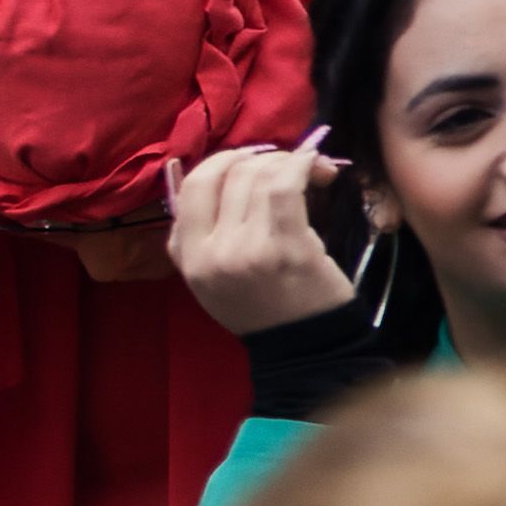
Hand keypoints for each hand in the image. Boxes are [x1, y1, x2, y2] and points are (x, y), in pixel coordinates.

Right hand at [166, 134, 359, 337]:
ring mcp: (247, 251)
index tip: (250, 159)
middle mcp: (211, 253)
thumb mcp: (213, 277)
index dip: (222, 161)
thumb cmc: (262, 305)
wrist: (301, 348)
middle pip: (231, 175)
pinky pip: (287, 186)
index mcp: (188, 257)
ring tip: (311, 170)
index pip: (191, 187)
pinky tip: (317, 166)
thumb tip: (224, 171)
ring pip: (260, 176)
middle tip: (289, 164)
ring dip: (290, 161)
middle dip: (264, 158)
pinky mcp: (286, 249)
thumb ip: (204, 232)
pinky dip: (304, 165)